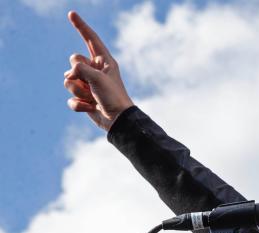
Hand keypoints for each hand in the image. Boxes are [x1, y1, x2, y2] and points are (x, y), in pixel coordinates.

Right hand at [63, 11, 133, 130]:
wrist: (119, 121)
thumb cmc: (113, 97)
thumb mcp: (97, 78)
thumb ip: (80, 68)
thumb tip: (69, 74)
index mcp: (104, 62)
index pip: (90, 39)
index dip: (81, 27)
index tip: (71, 14)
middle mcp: (95, 70)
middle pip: (73, 61)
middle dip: (77, 74)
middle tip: (91, 85)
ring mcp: (88, 85)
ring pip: (68, 80)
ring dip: (78, 91)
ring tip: (92, 98)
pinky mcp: (84, 99)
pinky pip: (70, 99)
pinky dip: (79, 105)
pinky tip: (90, 109)